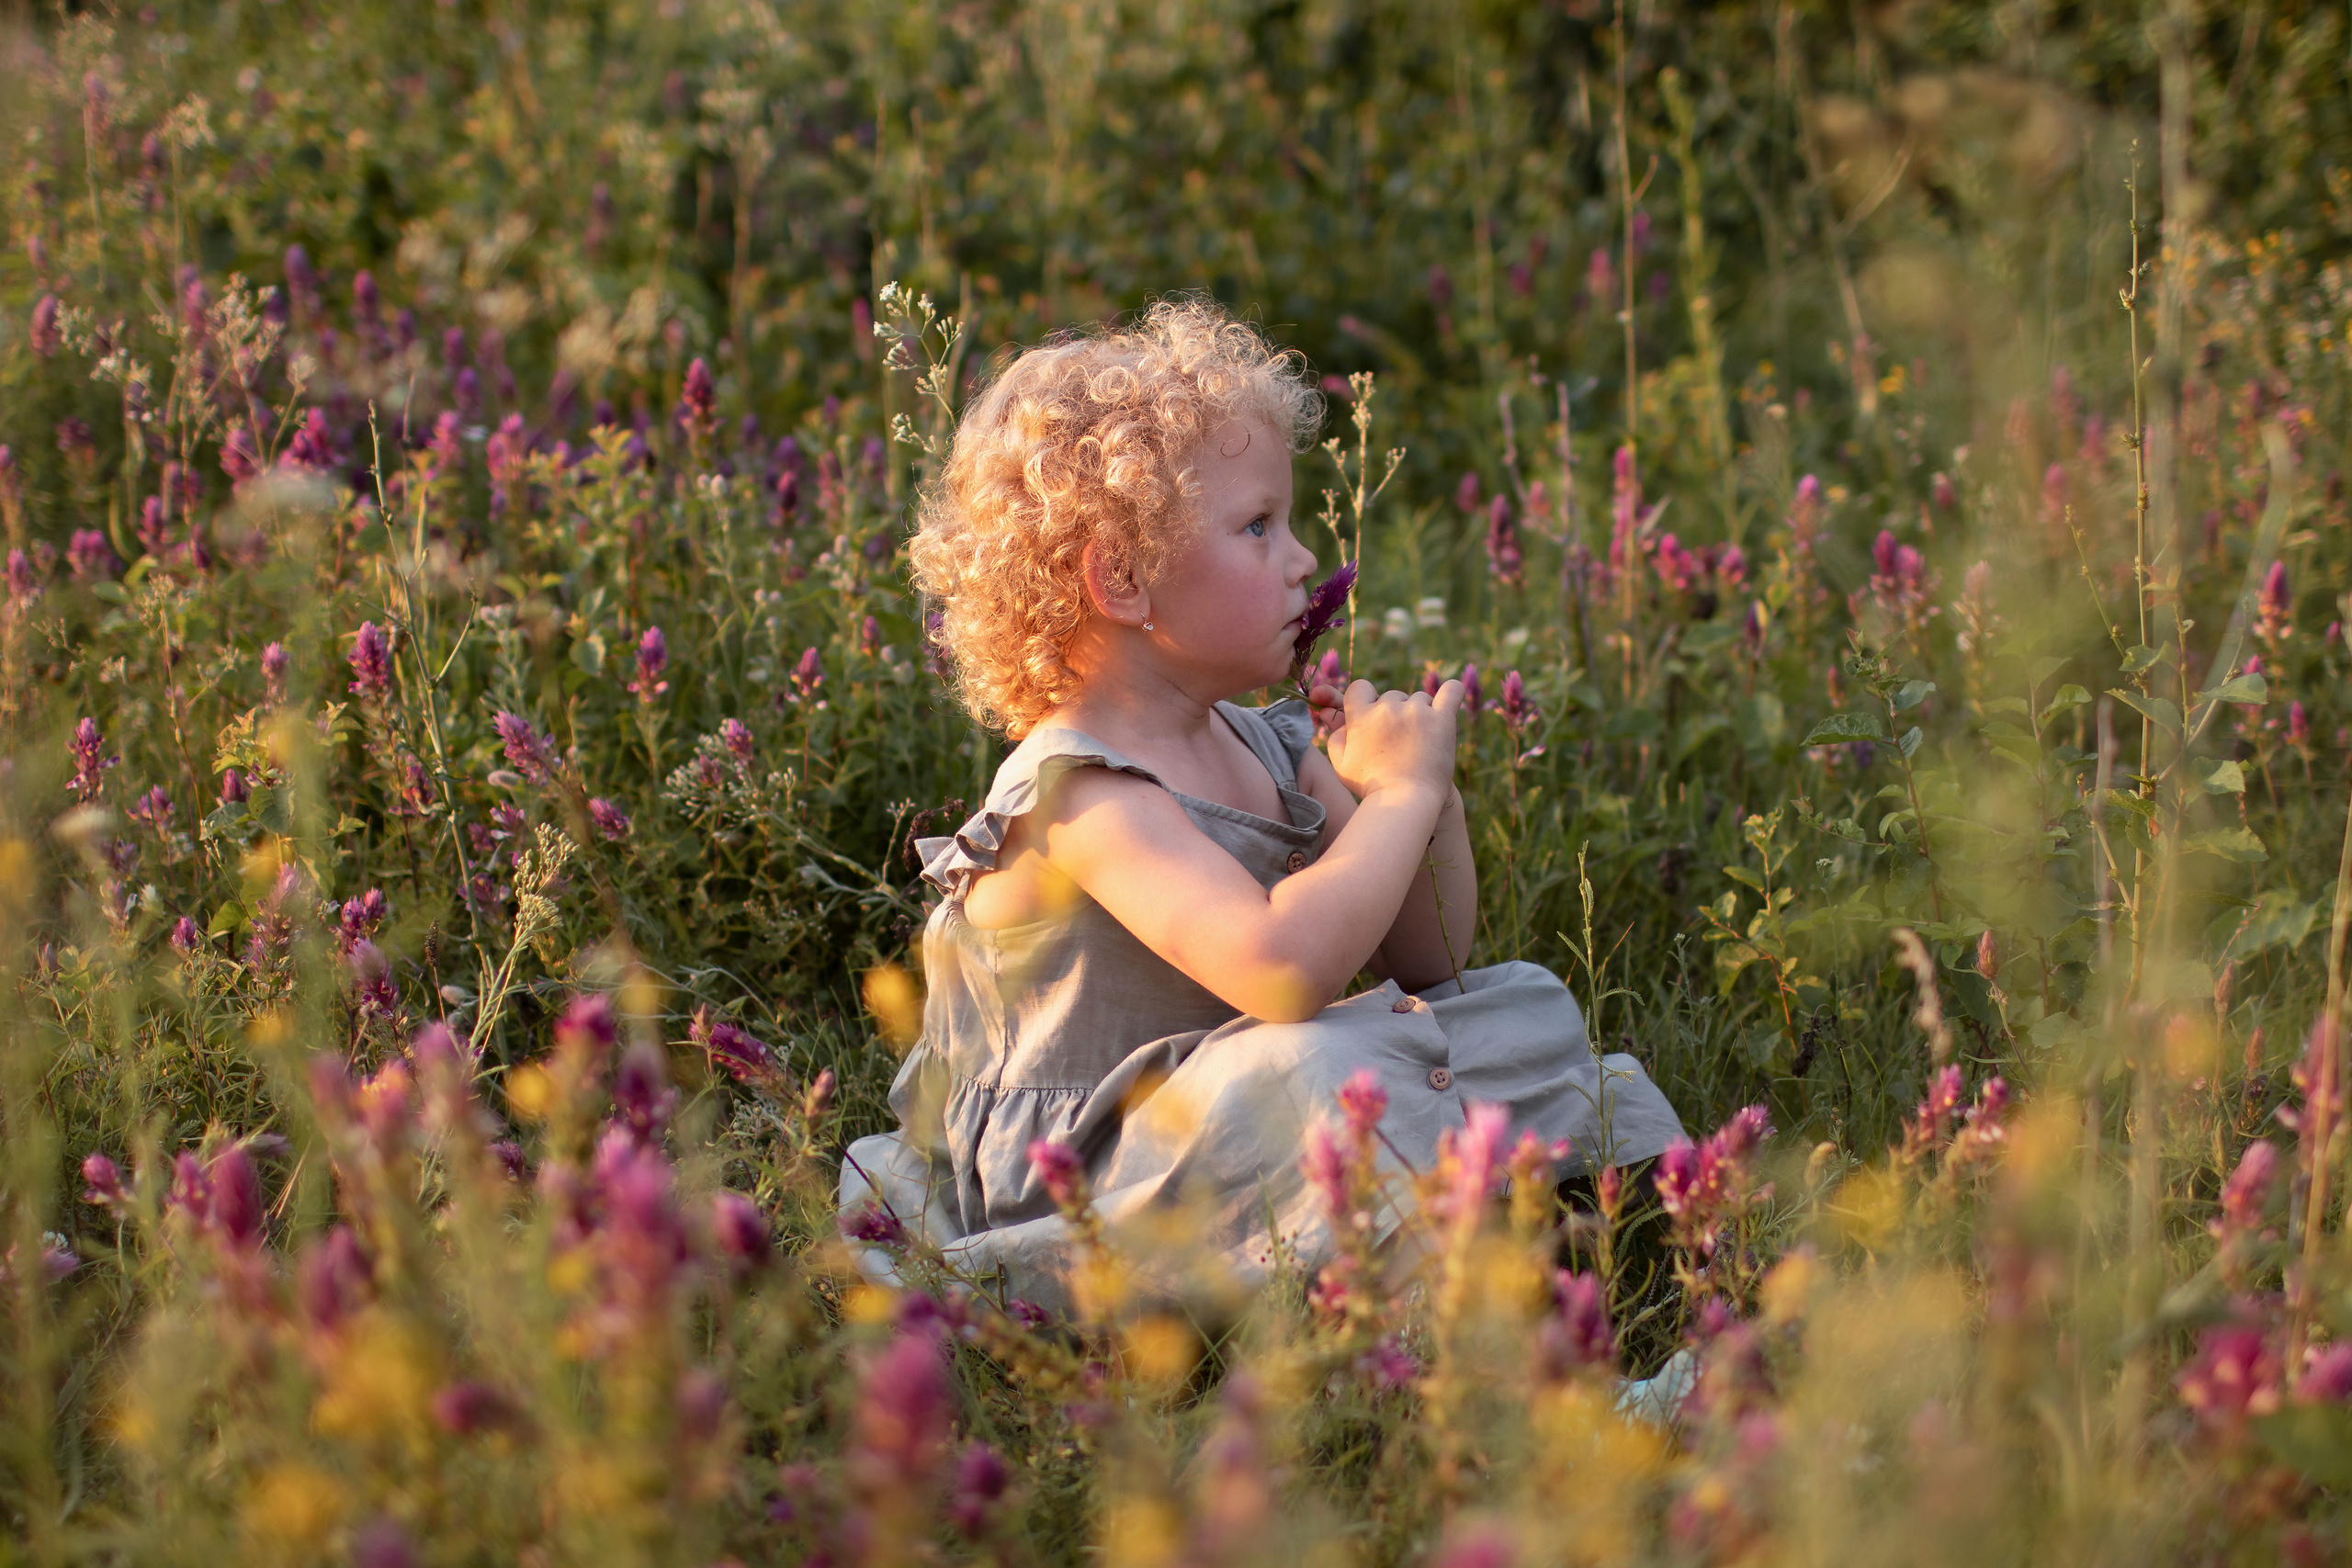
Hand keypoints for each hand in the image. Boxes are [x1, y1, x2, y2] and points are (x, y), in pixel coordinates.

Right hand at [1322, 678, 1459, 802]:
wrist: (1404, 801)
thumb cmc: (1370, 786)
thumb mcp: (1342, 763)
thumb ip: (1336, 735)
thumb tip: (1331, 713)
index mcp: (1361, 715)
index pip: (1360, 687)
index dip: (1366, 700)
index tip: (1373, 717)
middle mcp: (1387, 708)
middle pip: (1393, 696)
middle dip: (1395, 713)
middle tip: (1399, 742)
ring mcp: (1416, 711)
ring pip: (1420, 698)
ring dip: (1421, 713)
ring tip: (1421, 742)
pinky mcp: (1442, 719)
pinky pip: (1451, 691)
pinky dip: (1451, 692)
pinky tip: (1450, 698)